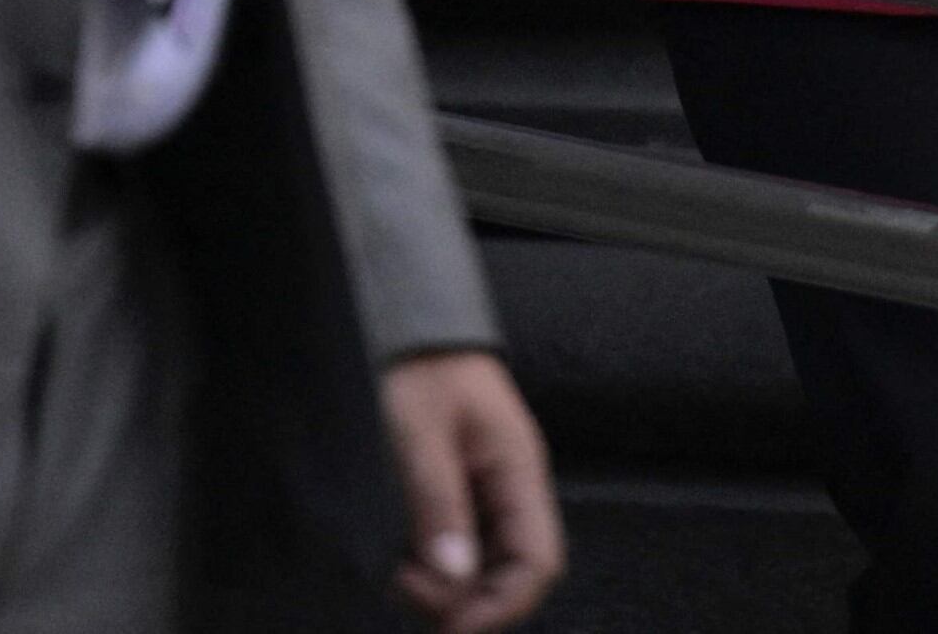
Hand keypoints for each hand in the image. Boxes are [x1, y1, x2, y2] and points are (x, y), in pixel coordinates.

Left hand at [380, 348, 564, 630]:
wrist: (413, 332)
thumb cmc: (422, 371)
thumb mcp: (422, 436)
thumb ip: (438, 504)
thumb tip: (454, 575)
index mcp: (518, 474)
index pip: (538, 563)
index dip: (502, 605)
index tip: (455, 626)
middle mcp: (510, 492)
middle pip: (510, 575)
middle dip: (465, 600)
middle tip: (411, 587)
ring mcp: (486, 497)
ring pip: (481, 569)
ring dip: (444, 585)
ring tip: (399, 570)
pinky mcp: (459, 498)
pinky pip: (457, 550)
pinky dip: (432, 566)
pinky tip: (402, 556)